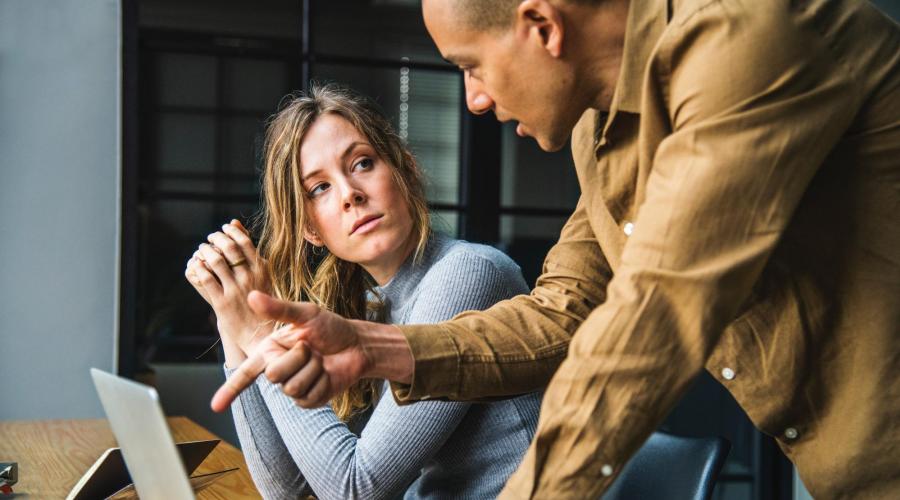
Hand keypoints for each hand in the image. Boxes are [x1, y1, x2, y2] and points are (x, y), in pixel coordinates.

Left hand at [184, 220, 272, 358]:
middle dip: (216, 239)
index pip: (244, 242)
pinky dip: (199, 268)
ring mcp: (235, 290)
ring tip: (202, 249)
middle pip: (228, 248)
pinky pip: (206, 279)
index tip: (224, 229)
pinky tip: (196, 265)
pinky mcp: (222, 303)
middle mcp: (249, 278)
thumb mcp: (263, 274)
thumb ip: (250, 251)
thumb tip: (235, 223)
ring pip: (216, 261)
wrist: (261, 333)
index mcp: (262, 270)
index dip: (231, 232)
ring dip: (205, 251)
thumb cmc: (263, 301)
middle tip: (210, 238)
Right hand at [211, 291, 372, 411]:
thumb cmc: (331, 327)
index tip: (214, 407)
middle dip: (297, 358)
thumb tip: (251, 296)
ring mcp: (293, 387)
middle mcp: (278, 369)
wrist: (357, 345)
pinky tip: (327, 373)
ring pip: (292, 387)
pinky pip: (308, 397)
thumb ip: (279, 308)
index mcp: (270, 350)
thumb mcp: (306, 314)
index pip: (245, 373)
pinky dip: (322, 382)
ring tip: (320, 359)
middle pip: (274, 375)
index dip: (229, 390)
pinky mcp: (309, 400)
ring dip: (312, 369)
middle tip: (311, 347)